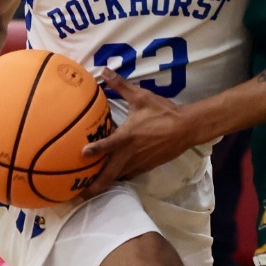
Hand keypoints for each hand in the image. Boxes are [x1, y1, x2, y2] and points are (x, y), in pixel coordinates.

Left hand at [81, 70, 198, 189]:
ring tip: (90, 191)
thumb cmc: (162, 112)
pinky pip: (129, 175)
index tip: (81, 154)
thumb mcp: (141, 97)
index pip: (108, 144)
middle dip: (95, 186)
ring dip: (105, 183)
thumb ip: (120, 85)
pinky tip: (112, 179)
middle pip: (110, 174)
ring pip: (119, 177)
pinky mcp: (146, 167)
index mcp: (127, 136)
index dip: (95, 149)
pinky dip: (119, 178)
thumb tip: (104, 70)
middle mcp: (131, 153)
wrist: (186, 128)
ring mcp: (139, 163)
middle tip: (79, 195)